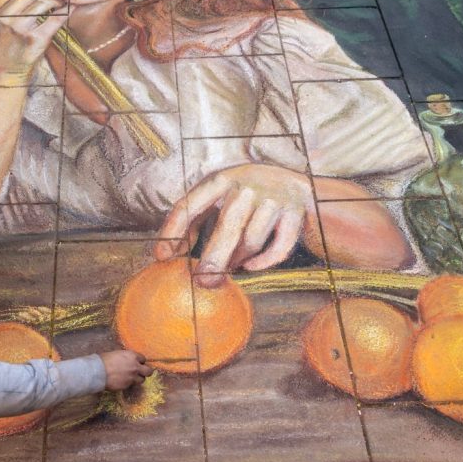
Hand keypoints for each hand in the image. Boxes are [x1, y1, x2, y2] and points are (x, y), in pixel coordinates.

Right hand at [0, 0, 67, 85]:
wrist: (4, 73)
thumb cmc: (4, 45)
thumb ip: (7, 4)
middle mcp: (4, 18)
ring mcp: (19, 29)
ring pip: (41, 3)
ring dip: (54, 0)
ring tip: (59, 3)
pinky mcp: (35, 40)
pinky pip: (54, 19)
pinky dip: (65, 11)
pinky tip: (69, 9)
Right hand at [99, 350, 153, 390]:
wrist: (98, 371)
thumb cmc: (104, 360)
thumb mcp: (117, 354)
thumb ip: (125, 357)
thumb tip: (126, 360)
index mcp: (132, 356)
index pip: (143, 359)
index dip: (140, 361)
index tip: (137, 363)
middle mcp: (135, 367)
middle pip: (148, 371)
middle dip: (146, 371)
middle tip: (141, 372)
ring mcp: (132, 377)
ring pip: (142, 380)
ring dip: (138, 378)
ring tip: (131, 378)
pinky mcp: (127, 385)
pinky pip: (132, 385)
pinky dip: (129, 383)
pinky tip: (122, 381)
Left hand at [154, 164, 314, 286]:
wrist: (300, 188)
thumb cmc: (248, 198)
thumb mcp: (221, 198)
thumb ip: (195, 220)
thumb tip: (168, 254)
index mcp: (221, 179)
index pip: (191, 204)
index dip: (173, 231)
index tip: (162, 256)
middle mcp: (248, 184)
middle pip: (227, 226)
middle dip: (213, 257)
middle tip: (201, 282)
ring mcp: (274, 198)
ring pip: (252, 241)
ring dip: (238, 260)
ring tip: (230, 267)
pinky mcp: (295, 214)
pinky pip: (278, 249)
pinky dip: (263, 262)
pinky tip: (250, 266)